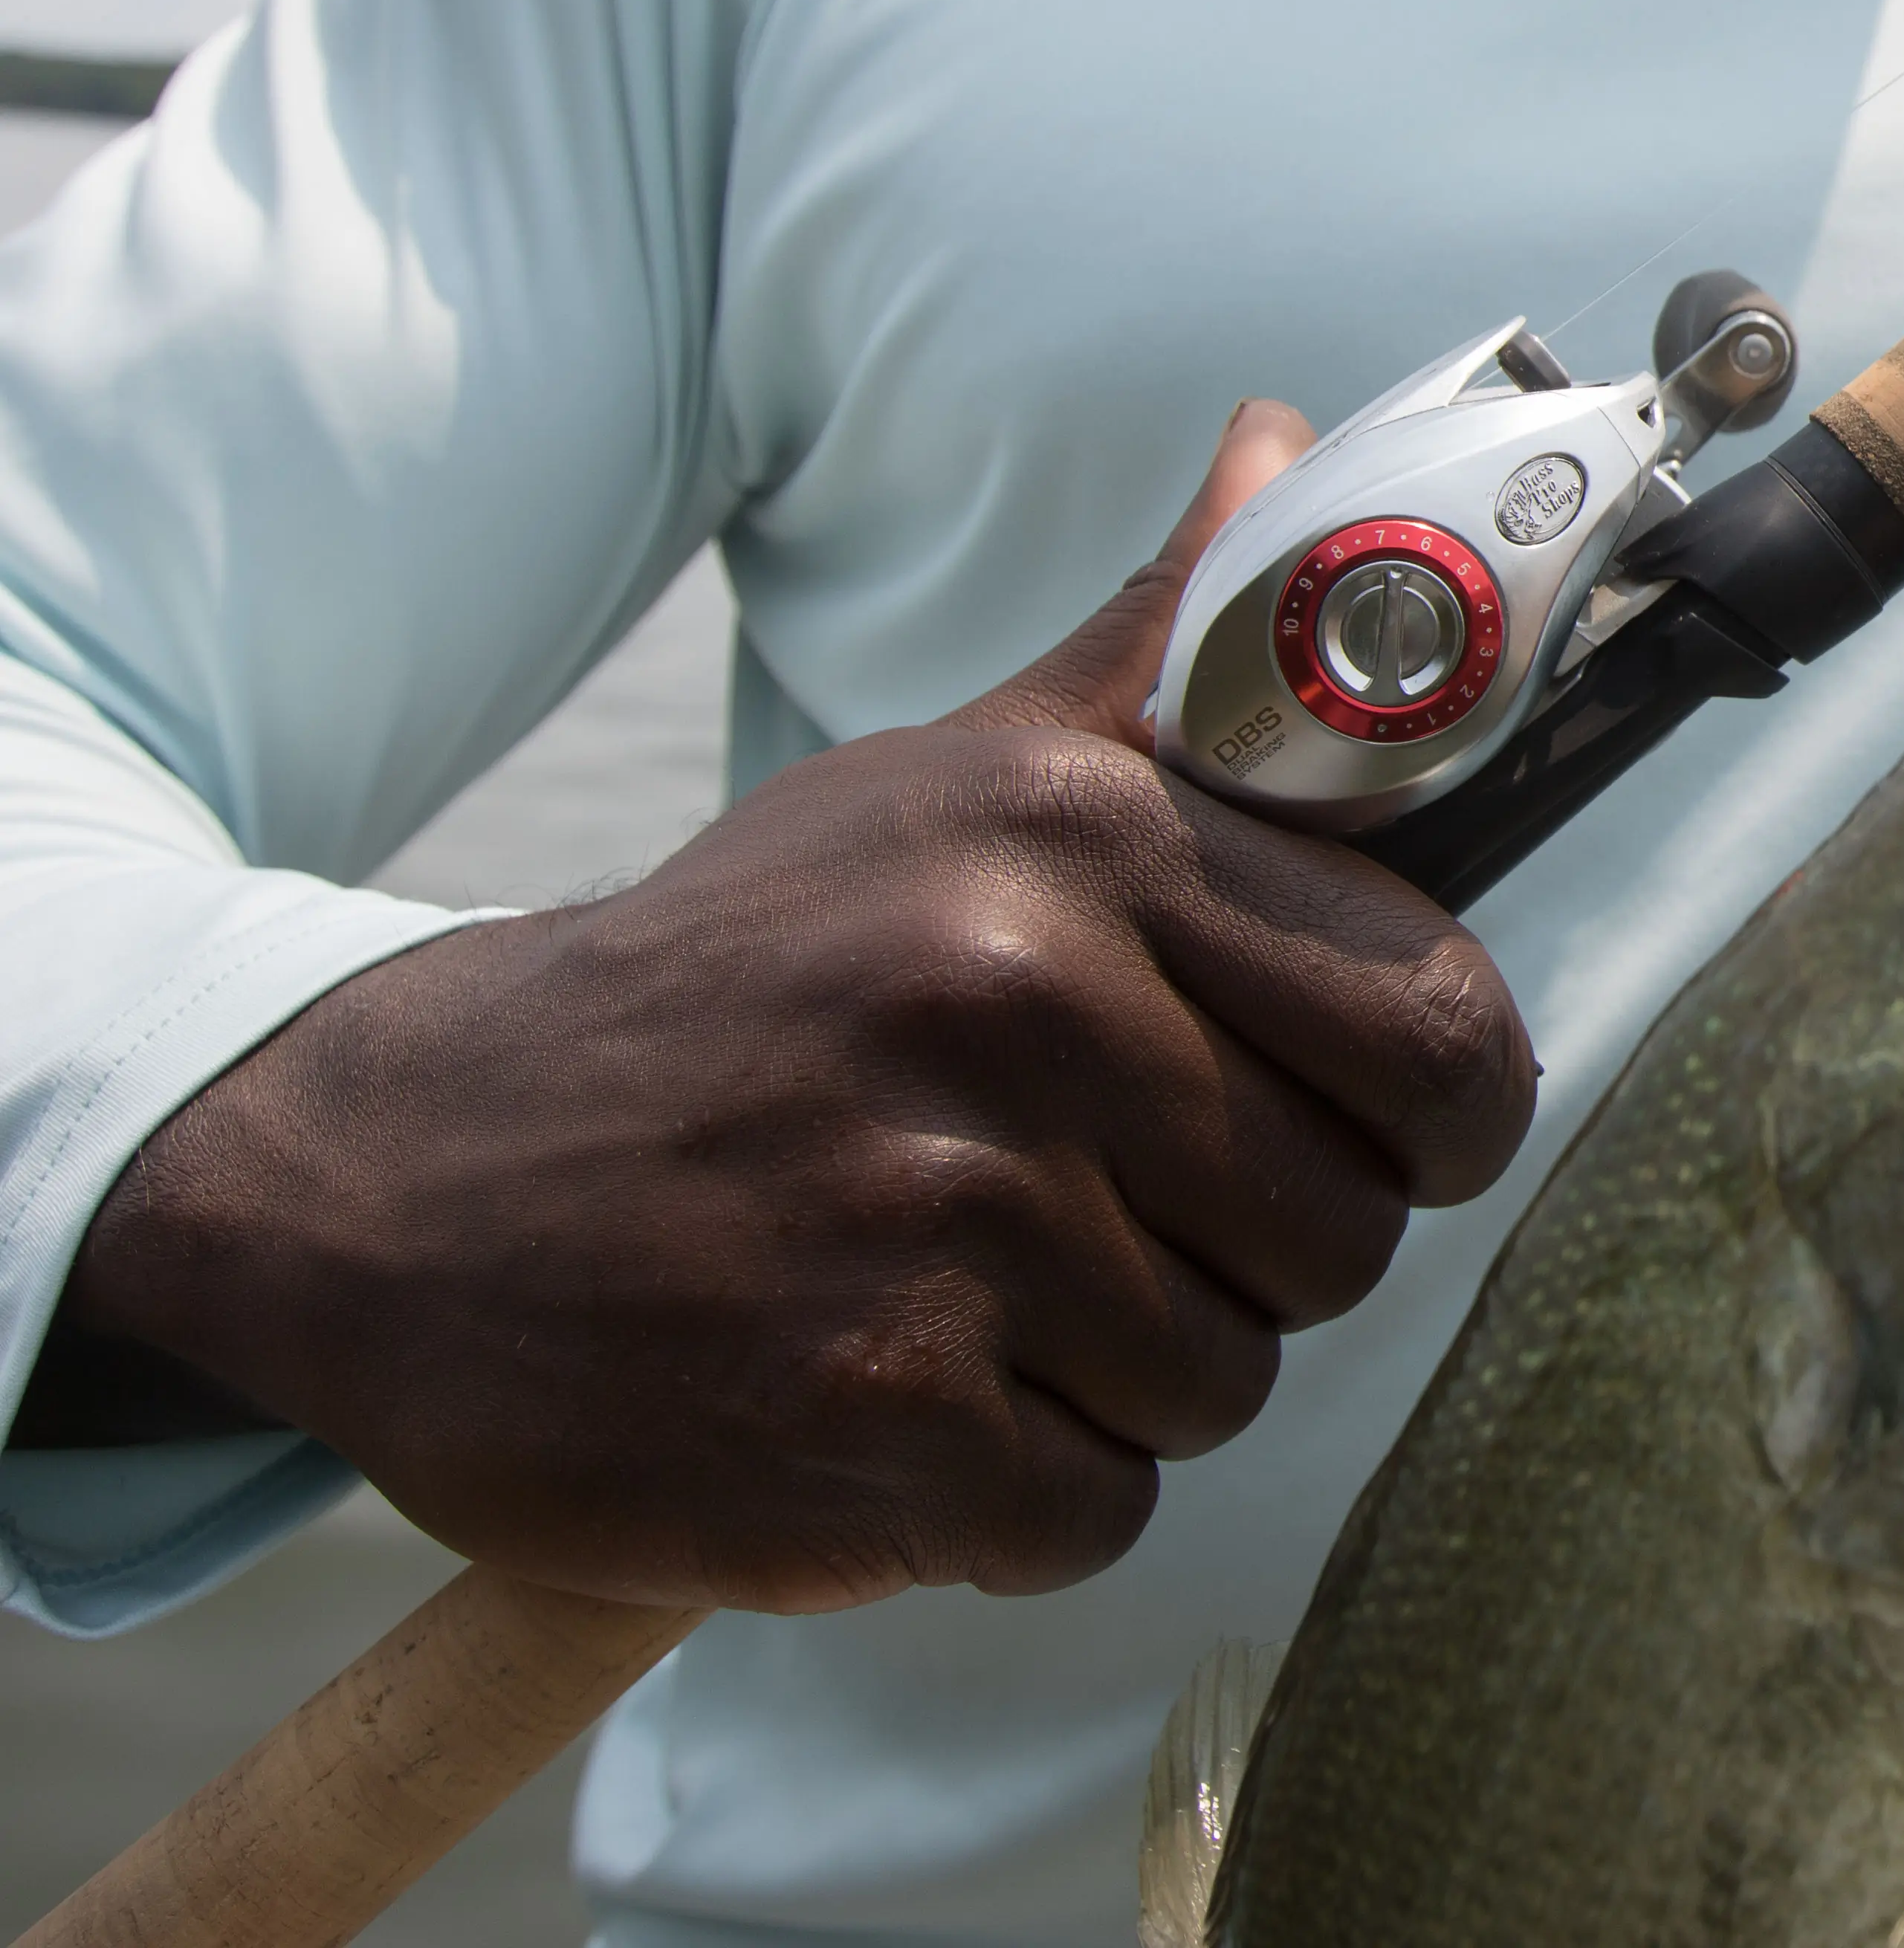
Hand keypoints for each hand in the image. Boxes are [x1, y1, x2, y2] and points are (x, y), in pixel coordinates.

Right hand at [59, 405, 1537, 1612]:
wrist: (414, 1167)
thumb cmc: (750, 977)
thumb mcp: (948, 782)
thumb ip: (1165, 645)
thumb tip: (1302, 443)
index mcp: (1078, 838)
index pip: (1438, 1029)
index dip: (1431, 1110)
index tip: (1356, 1124)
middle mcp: (1018, 1005)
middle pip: (1346, 1229)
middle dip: (1253, 1250)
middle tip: (1100, 1210)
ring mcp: (943, 1220)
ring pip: (1225, 1379)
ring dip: (1123, 1373)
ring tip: (969, 1287)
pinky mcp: (870, 1417)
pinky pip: (1094, 1509)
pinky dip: (1016, 1489)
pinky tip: (900, 1391)